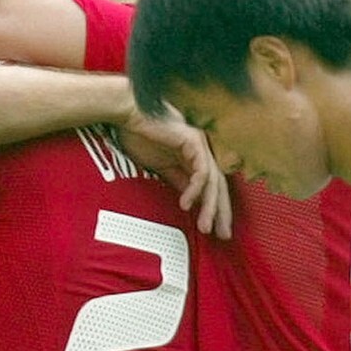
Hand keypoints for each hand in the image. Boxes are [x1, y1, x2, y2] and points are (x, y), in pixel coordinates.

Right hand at [116, 106, 232, 238]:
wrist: (127, 115)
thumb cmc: (140, 135)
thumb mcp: (162, 167)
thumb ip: (179, 181)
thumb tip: (191, 201)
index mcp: (195, 155)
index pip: (212, 186)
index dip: (215, 208)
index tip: (214, 229)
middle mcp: (202, 149)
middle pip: (219, 186)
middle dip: (222, 212)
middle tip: (222, 235)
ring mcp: (200, 144)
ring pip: (213, 181)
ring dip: (210, 207)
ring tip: (205, 226)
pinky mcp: (194, 141)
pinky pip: (201, 172)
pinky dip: (195, 190)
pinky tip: (187, 204)